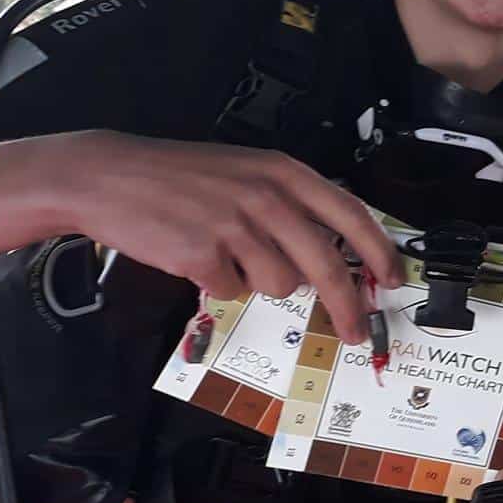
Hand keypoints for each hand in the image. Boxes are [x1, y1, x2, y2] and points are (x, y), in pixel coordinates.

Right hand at [42, 131, 401, 344]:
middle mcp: (267, 197)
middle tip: (355, 331)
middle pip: (327, 265)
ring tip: (228, 252)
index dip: (379, 252)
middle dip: (347, 306)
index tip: (393, 279)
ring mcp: (235, 225)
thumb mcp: (248, 171)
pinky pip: (232, 290)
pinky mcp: (202, 253)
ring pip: (280, 283)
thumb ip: (291, 204)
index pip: (351, 216)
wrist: (108, 176)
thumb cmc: (183, 177)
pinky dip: (219, 283)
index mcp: (284, 173)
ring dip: (260, 281)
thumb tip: (334, 251)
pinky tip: (197, 255)